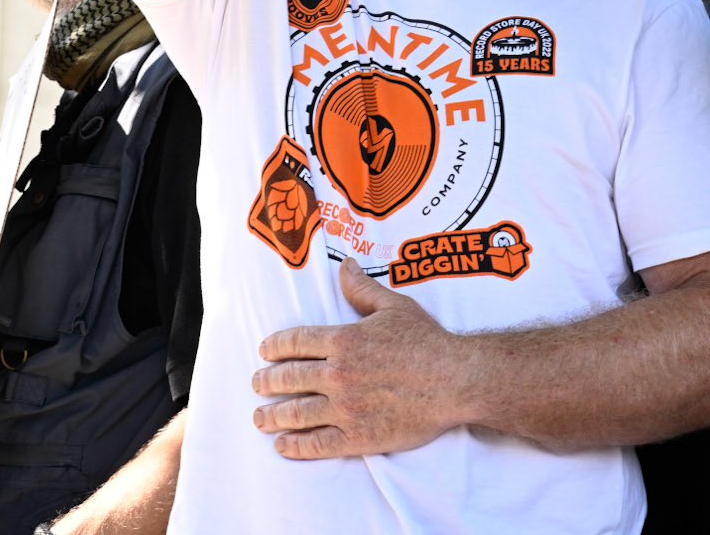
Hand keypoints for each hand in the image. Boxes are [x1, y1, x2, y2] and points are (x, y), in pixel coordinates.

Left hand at [252, 257, 462, 458]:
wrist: (453, 380)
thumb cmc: (426, 341)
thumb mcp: (393, 306)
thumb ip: (362, 288)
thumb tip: (345, 265)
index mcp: (344, 340)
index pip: (297, 342)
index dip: (276, 346)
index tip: (264, 351)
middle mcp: (339, 374)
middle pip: (290, 378)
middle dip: (267, 381)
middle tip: (255, 384)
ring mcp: (346, 408)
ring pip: (298, 413)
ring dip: (273, 415)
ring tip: (259, 418)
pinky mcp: (358, 437)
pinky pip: (318, 443)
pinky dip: (296, 445)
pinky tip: (283, 445)